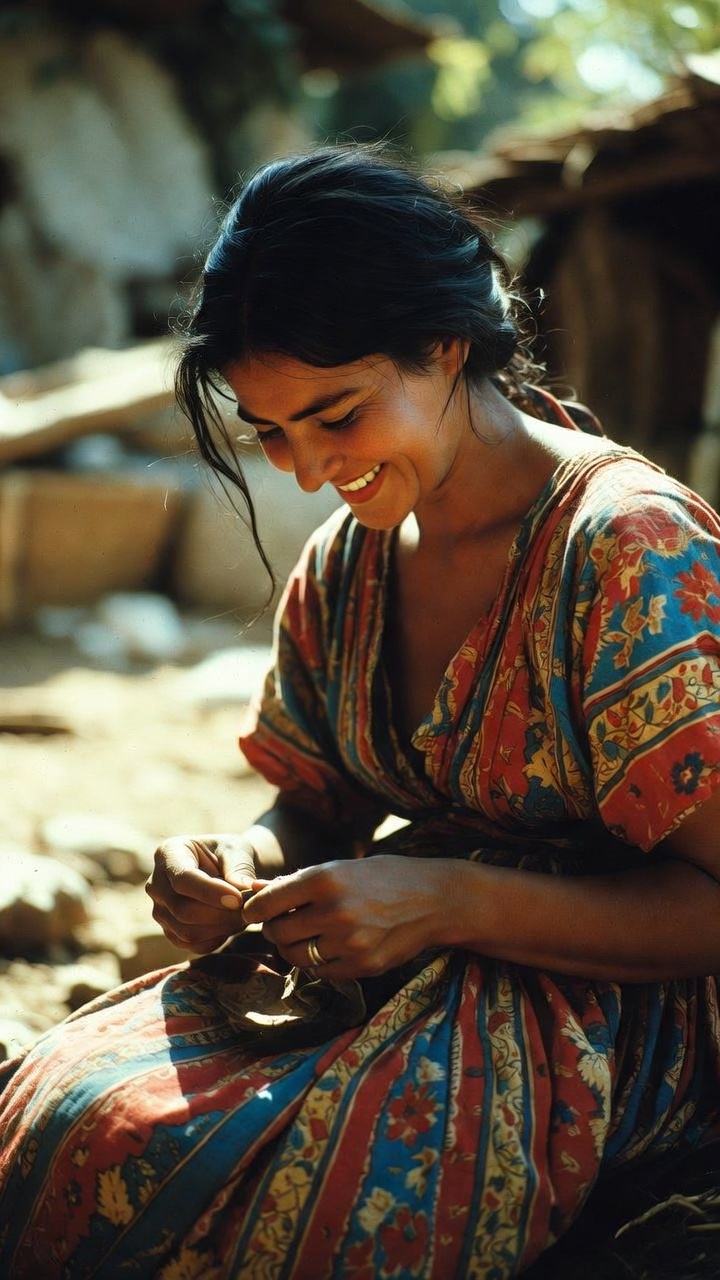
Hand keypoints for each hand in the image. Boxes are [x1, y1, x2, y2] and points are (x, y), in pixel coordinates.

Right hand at [146, 833, 256, 953]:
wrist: (225, 868)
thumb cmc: (229, 853)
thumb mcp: (237, 850)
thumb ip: (239, 868)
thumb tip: (246, 889)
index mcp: (168, 853)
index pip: (183, 879)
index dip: (210, 892)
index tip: (238, 900)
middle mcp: (156, 883)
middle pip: (182, 909)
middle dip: (220, 915)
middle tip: (248, 911)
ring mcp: (159, 909)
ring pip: (186, 931)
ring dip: (220, 929)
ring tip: (243, 916)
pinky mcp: (169, 930)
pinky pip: (190, 945)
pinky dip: (215, 940)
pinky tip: (231, 926)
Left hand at [242, 855, 449, 978]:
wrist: (435, 899)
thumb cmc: (384, 877)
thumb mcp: (340, 868)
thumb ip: (296, 883)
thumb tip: (252, 890)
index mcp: (325, 879)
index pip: (267, 903)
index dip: (254, 909)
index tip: (255, 912)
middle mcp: (334, 911)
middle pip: (277, 933)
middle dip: (273, 929)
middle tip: (284, 922)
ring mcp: (350, 942)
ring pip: (295, 956)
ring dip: (293, 947)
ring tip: (306, 935)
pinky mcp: (363, 966)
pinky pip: (321, 972)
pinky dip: (318, 961)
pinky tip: (330, 946)